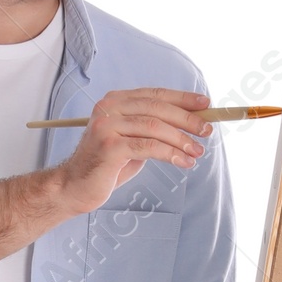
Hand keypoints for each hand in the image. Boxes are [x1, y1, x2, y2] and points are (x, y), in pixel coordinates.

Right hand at [56, 89, 210, 212]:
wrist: (74, 187)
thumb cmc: (106, 166)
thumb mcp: (132, 141)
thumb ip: (152, 130)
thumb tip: (189, 124)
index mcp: (115, 101)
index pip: (155, 94)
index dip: (183, 98)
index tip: (206, 104)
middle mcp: (109, 107)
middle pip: (157, 108)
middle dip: (187, 119)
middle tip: (207, 131)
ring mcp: (107, 126)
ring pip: (155, 127)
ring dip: (181, 139)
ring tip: (197, 151)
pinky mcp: (109, 146)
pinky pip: (148, 147)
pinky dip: (170, 154)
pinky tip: (183, 162)